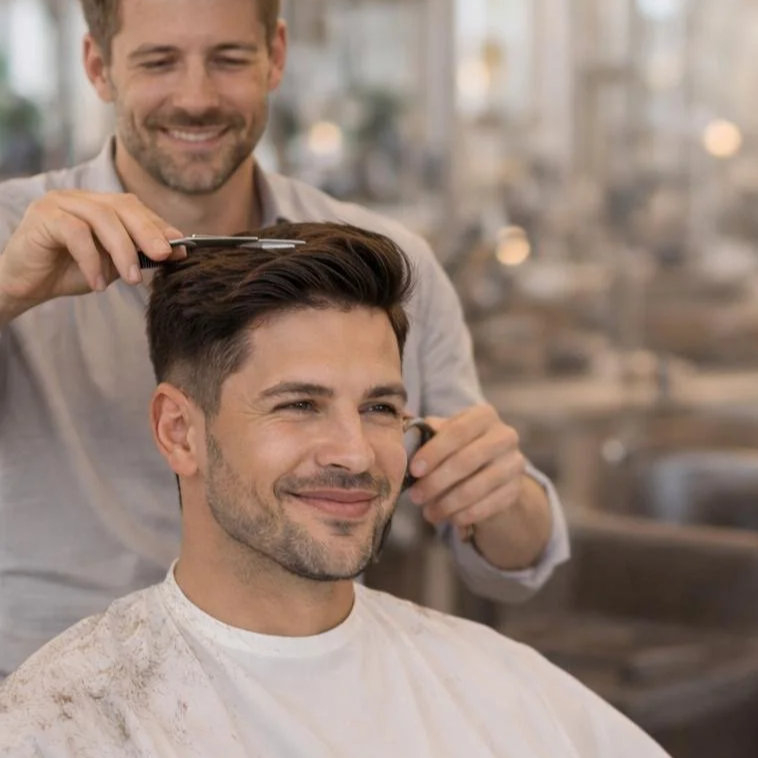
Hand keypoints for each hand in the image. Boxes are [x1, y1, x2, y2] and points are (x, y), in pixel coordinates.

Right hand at [0, 190, 183, 318]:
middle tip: (164, 256)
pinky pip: (76, 233)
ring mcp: (60, 202)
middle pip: (122, 206)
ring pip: (102, 218)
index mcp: (99, 205)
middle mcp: (80, 198)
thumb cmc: (69, 273)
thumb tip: (174, 252)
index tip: (181, 247)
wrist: (25, 286)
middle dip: (147, 232)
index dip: (159, 226)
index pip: (134, 208)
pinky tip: (98, 283)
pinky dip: (91, 260)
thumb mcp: (111, 265)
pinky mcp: (43, 216)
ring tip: (132, 279)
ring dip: (123, 250)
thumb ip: (137, 255)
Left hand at [407, 404, 525, 537]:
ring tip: (428, 512)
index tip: (414, 470)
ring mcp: (514, 463)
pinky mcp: (516, 490)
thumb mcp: (444, 436)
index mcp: (483, 416)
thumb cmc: (458, 449)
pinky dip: (465, 514)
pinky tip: (449, 519)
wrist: (494, 472)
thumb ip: (426, 434)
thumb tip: (404, 440)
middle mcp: (505, 436)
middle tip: (415, 496)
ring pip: (477, 487)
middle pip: (466, 460)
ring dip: (448, 503)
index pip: (456, 431)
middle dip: (437, 481)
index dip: (433, 452)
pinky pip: (488, 506)